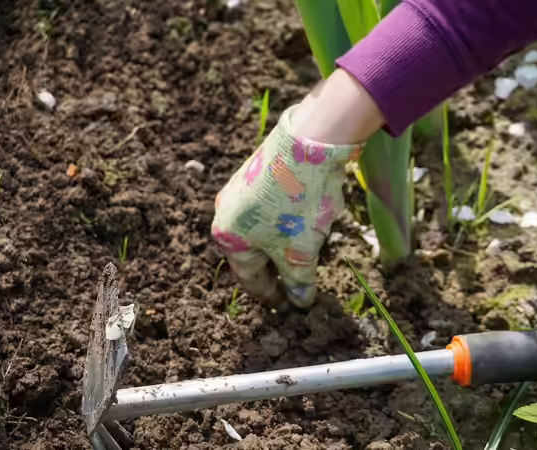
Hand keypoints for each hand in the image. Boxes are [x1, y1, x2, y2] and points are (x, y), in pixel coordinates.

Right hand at [211, 69, 382, 308]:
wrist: (309, 142)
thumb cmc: (297, 204)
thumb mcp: (300, 252)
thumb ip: (298, 282)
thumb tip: (300, 301)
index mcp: (228, 238)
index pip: (251, 279)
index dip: (272, 296)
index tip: (289, 307)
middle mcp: (226, 213)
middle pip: (254, 254)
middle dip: (277, 269)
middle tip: (297, 284)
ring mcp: (239, 190)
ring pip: (263, 230)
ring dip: (283, 245)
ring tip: (307, 252)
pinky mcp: (257, 173)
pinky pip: (270, 209)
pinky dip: (286, 222)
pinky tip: (307, 221)